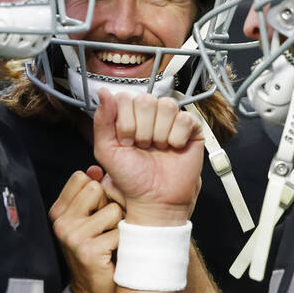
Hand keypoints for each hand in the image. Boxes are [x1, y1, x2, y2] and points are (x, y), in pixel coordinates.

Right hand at [50, 166, 122, 292]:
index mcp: (58, 211)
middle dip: (108, 205)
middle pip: (96, 188)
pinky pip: (120, 231)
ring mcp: (73, 237)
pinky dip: (124, 242)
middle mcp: (61, 222)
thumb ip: (91, 194)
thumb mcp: (90, 219)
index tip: (97, 211)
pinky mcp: (88, 251)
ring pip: (112, 209)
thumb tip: (96, 169)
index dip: (98, 191)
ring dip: (119, 225)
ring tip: (110, 241)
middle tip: (105, 229)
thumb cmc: (98, 252)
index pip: (81, 178)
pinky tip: (113, 254)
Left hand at [92, 90, 203, 226]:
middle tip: (143, 147)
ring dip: (160, 133)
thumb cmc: (131, 178)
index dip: (124, 123)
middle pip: (146, 100)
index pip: (125, 98)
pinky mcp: (191, 128)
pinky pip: (185, 118)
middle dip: (142, 130)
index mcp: (129, 116)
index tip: (126, 142)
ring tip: (158, 148)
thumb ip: (102, 121)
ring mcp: (171, 119)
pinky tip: (174, 148)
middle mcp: (150, 115)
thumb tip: (102, 93)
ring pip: (167, 106)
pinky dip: (177, 137)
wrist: (155, 199)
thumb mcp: (106, 150)